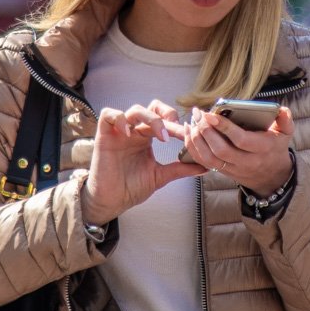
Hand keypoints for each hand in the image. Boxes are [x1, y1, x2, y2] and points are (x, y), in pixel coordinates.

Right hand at [84, 101, 202, 224]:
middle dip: (166, 116)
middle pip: (151, 108)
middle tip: (176, 131)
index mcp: (147, 137)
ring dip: (151, 118)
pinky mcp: (104, 135)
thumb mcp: (161, 176)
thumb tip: (205, 167)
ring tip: (161, 136)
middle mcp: (134, 131)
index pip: (164, 118)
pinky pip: (109, 115)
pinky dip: (119, 119)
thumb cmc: (131, 188)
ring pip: (134, 110)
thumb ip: (181, 169)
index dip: (176, 122)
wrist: (111, 202)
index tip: (188, 134)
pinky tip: (129, 133)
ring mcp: (119, 132)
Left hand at [181, 105, 293, 192]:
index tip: (211, 114)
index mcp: (263, 149)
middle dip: (206, 132)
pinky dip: (192, 148)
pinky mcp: (223, 171)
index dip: (225, 128)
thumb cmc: (275, 147)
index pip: (241, 140)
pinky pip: (203, 162)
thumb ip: (285, 120)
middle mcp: (247, 161)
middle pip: (221, 150)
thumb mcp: (286, 132)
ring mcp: (234, 169)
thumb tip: (281, 110)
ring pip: (209, 158)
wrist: (271, 175)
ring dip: (196, 140)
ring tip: (192, 121)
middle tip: (198, 114)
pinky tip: (188, 132)